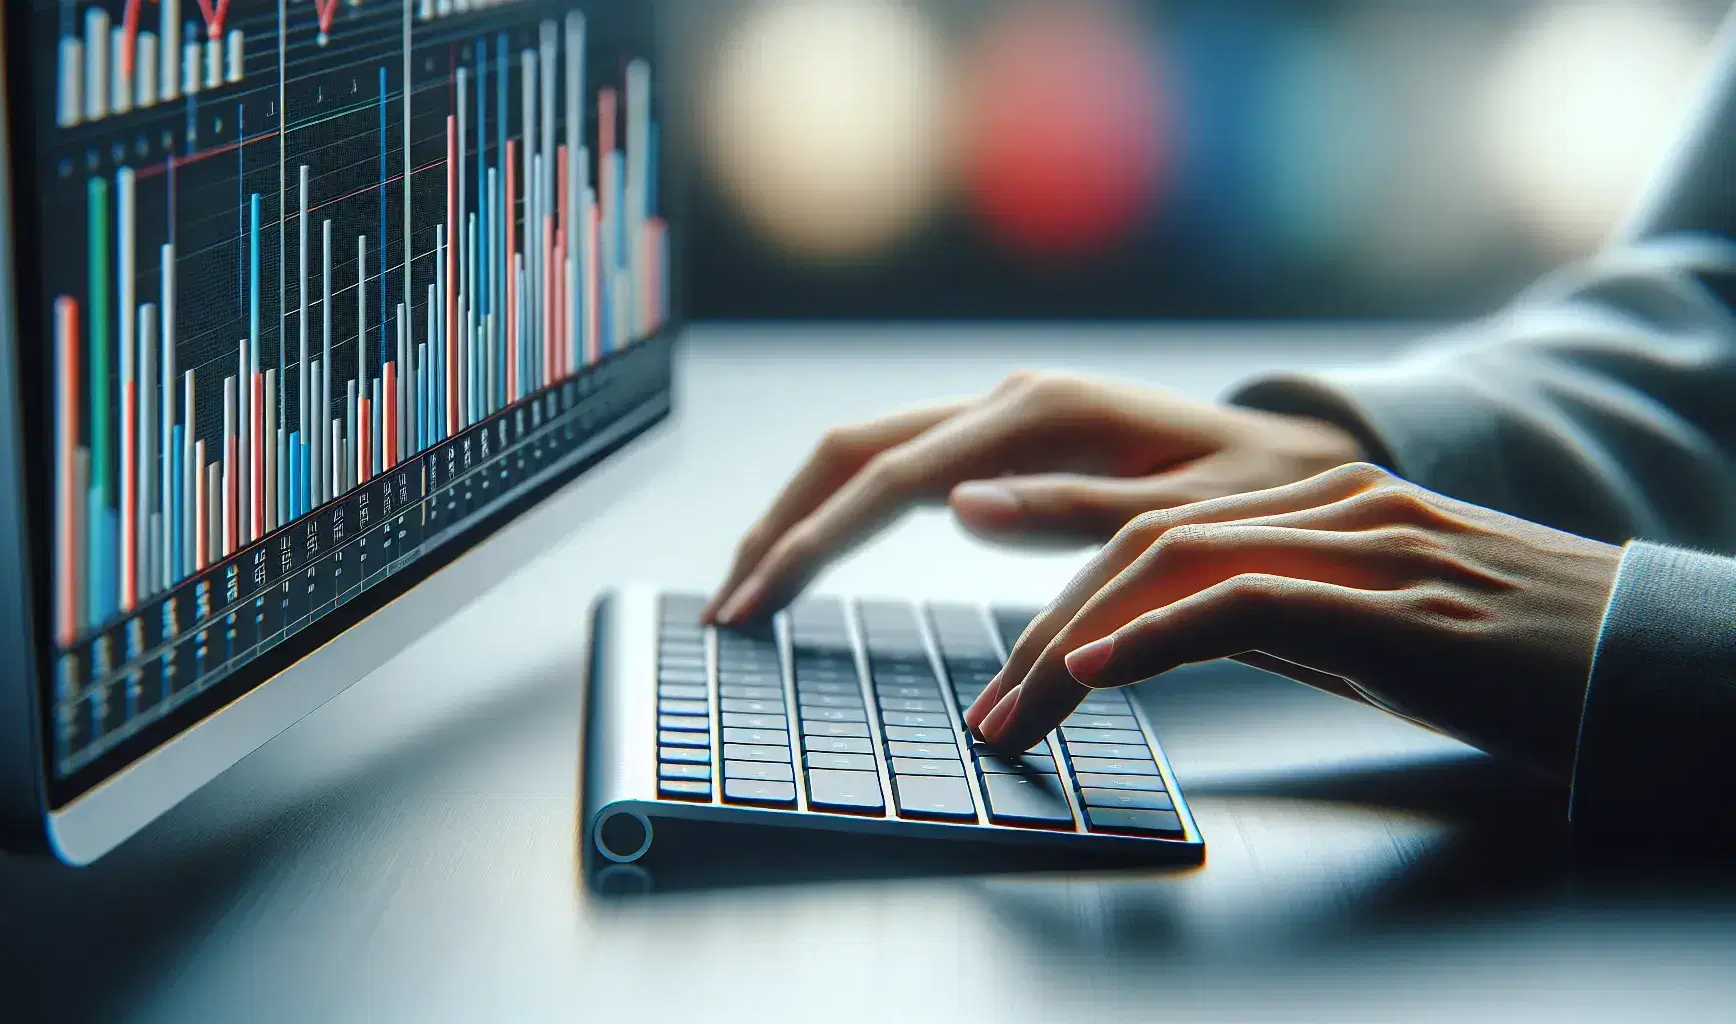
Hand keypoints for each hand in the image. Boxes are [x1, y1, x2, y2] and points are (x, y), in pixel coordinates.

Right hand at [702, 371, 1364, 623]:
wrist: (1297, 457)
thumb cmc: (1257, 496)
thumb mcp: (1185, 516)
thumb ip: (1070, 511)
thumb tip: (955, 507)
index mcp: (1043, 414)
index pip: (892, 481)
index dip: (812, 544)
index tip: (754, 601)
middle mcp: (1007, 401)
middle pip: (851, 452)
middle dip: (779, 528)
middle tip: (726, 608)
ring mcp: (999, 416)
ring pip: (863, 454)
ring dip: (798, 515)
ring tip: (747, 587)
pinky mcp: (1002, 441)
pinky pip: (898, 470)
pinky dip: (842, 511)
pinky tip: (813, 552)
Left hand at [965, 463, 1622, 781]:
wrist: (1653, 662)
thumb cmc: (1517, 660)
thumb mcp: (1372, 630)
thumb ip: (1272, 617)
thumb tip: (1159, 643)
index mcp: (1324, 501)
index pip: (1156, 534)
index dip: (1065, 598)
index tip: (1014, 675)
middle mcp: (1332, 502)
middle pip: (1142, 542)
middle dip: (1045, 629)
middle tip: (992, 713)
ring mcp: (1363, 540)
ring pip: (1173, 564)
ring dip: (1075, 645)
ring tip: (1018, 715)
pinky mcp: (1392, 599)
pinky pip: (1245, 602)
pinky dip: (1158, 637)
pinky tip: (1098, 672)